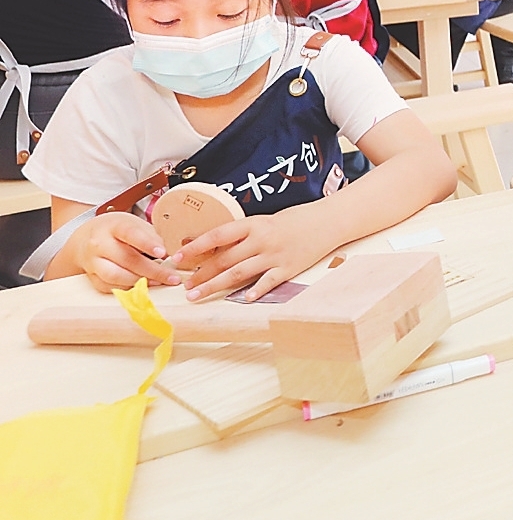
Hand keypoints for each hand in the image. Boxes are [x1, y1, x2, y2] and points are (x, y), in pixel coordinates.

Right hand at [68, 213, 182, 291]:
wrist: (85, 237)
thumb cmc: (117, 231)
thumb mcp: (134, 225)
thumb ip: (150, 237)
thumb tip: (166, 254)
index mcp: (113, 226)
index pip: (130, 233)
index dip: (147, 244)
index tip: (163, 253)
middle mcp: (99, 243)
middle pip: (126, 259)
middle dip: (152, 270)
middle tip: (172, 277)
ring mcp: (92, 261)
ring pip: (115, 276)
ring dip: (139, 282)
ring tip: (158, 283)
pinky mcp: (90, 277)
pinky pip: (108, 287)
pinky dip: (126, 289)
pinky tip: (141, 287)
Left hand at [172, 206, 329, 300]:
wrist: (328, 221)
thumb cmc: (296, 220)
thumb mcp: (266, 221)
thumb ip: (244, 234)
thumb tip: (215, 248)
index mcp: (254, 224)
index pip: (217, 235)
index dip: (195, 247)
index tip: (177, 257)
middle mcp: (262, 239)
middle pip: (224, 259)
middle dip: (201, 273)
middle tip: (184, 285)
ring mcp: (275, 255)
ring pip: (238, 273)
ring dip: (215, 286)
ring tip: (197, 295)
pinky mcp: (289, 268)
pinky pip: (268, 282)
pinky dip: (254, 291)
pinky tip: (242, 299)